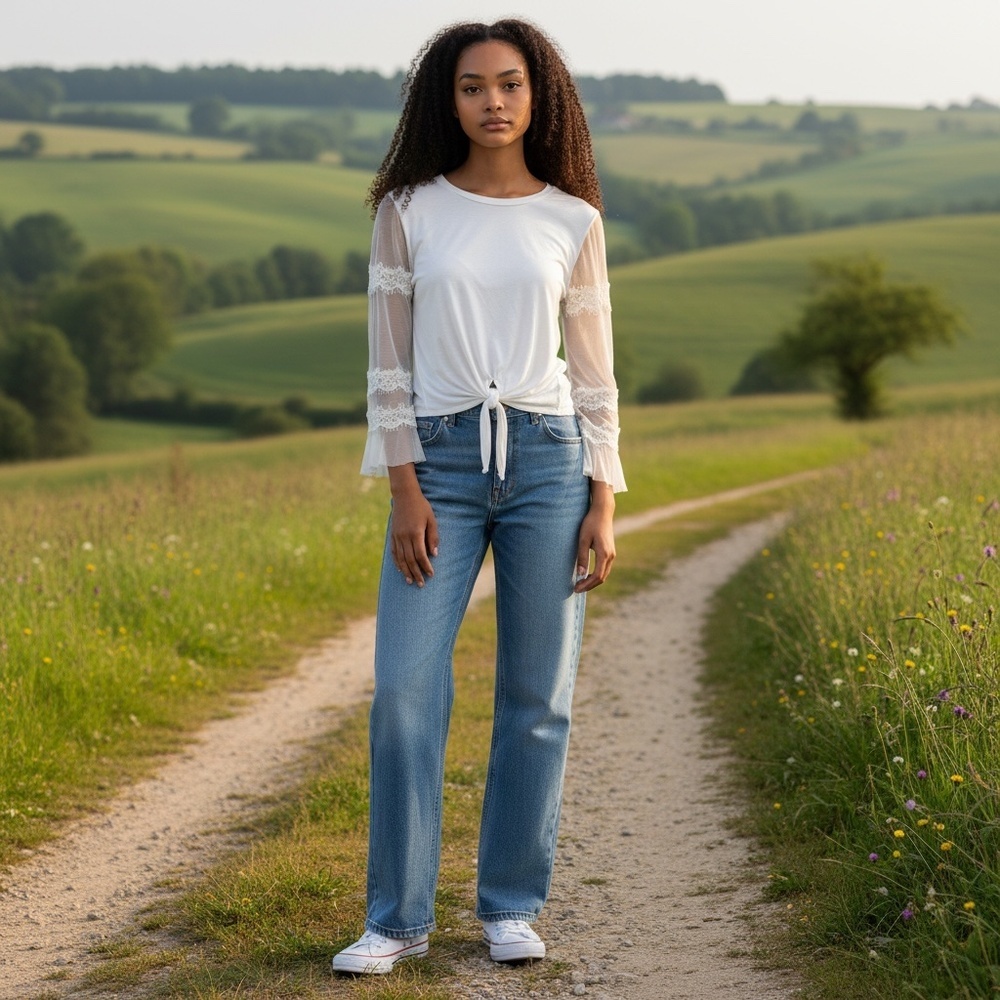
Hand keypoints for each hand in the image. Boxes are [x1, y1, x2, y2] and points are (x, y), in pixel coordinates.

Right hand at [388, 464, 438, 586]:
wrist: (404, 496)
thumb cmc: (421, 507)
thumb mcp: (432, 520)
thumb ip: (433, 537)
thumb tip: (434, 555)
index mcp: (415, 533)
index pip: (420, 555)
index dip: (426, 566)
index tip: (431, 574)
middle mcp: (404, 537)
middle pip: (410, 560)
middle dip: (416, 573)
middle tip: (421, 584)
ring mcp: (397, 537)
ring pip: (401, 558)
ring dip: (406, 571)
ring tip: (410, 581)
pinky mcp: (392, 535)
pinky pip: (394, 552)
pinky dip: (397, 562)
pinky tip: (400, 570)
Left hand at [574, 482, 615, 593]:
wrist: (602, 512)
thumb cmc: (591, 523)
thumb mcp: (583, 539)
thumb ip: (582, 556)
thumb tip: (580, 573)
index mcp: (604, 554)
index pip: (597, 576)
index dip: (587, 585)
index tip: (576, 588)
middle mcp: (611, 556)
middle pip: (602, 578)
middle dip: (589, 585)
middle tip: (576, 589)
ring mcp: (612, 554)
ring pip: (604, 574)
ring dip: (593, 581)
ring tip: (580, 584)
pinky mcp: (610, 552)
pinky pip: (604, 568)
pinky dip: (596, 575)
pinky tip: (587, 575)